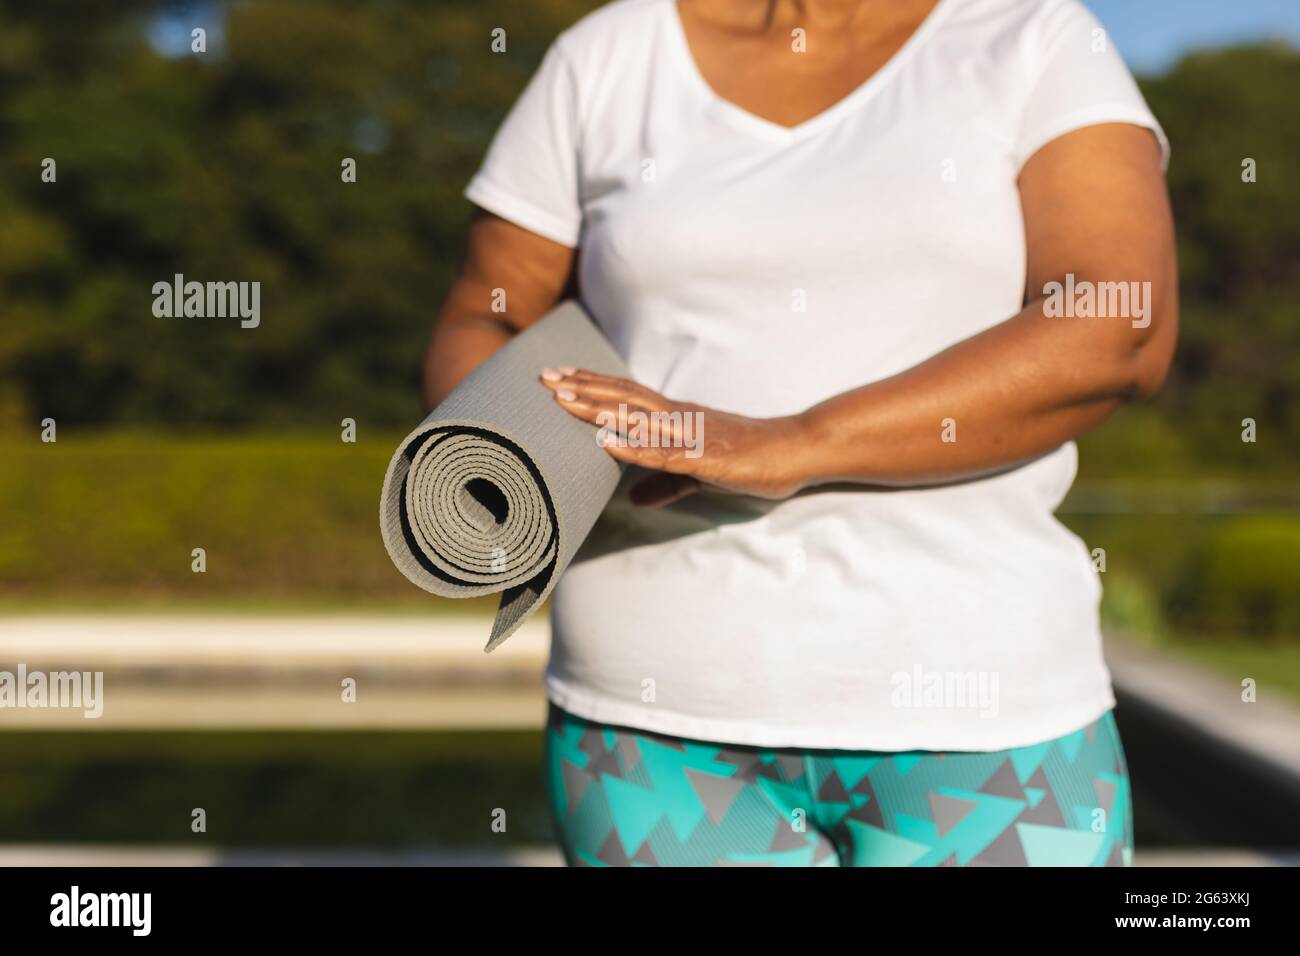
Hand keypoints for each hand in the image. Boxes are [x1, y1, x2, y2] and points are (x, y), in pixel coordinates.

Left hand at [540, 367, 809, 506]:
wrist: (796, 451)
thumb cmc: (752, 459)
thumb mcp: (700, 475)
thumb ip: (666, 484)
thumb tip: (635, 500)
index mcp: (677, 417)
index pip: (627, 394)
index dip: (593, 384)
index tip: (558, 376)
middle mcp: (679, 417)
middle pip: (623, 397)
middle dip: (582, 387)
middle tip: (543, 376)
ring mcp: (691, 435)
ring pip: (637, 418)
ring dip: (598, 409)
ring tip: (563, 399)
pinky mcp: (705, 458)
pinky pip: (662, 453)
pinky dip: (631, 447)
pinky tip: (606, 442)